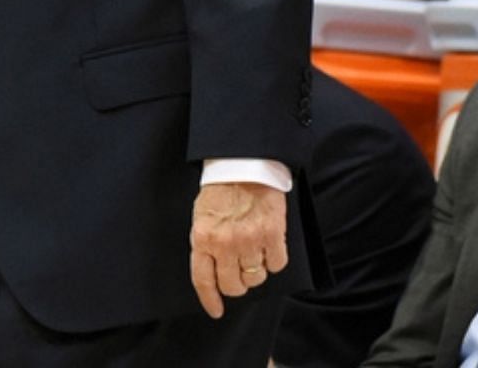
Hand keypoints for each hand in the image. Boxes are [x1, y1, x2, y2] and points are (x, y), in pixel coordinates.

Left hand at [189, 181, 287, 319]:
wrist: (243, 167)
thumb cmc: (219, 192)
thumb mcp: (201, 218)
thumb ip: (205, 245)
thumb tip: (214, 274)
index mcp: (202, 238)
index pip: (203, 280)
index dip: (210, 299)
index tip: (216, 311)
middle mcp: (225, 243)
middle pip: (233, 285)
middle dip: (236, 285)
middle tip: (238, 275)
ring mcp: (250, 240)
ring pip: (256, 278)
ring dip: (255, 273)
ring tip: (253, 255)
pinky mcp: (273, 234)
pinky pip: (276, 264)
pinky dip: (274, 261)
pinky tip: (269, 248)